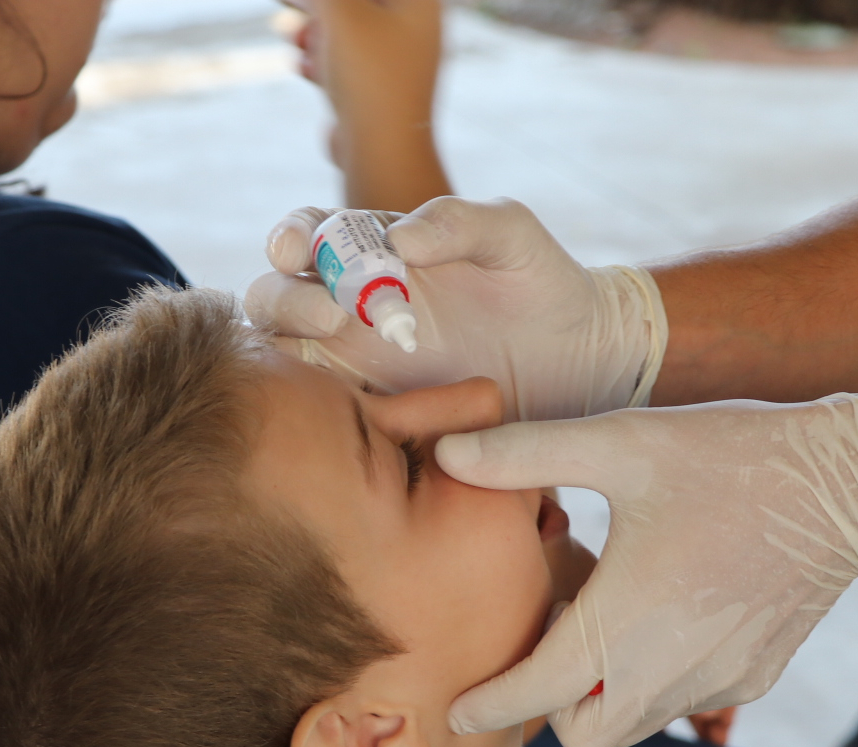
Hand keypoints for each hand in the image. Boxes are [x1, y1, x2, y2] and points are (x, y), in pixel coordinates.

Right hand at [244, 196, 666, 421]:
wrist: (582, 360)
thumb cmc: (544, 284)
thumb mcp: (511, 237)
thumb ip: (459, 221)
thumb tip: (397, 238)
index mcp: (373, 250)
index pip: (306, 234)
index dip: (291, 236)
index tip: (299, 247)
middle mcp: (351, 304)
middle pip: (276, 296)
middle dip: (283, 298)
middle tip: (328, 314)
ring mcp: (358, 363)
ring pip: (288, 357)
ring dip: (295, 352)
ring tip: (341, 353)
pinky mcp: (376, 415)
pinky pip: (328, 414)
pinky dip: (319, 408)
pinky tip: (348, 405)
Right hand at [284, 0, 448, 209]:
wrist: (381, 152)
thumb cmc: (369, 74)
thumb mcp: (341, 11)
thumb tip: (316, 1)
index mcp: (421, 3)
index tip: (314, 4)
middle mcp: (417, 31)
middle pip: (360, 7)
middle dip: (323, 9)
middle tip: (298, 7)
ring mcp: (399, 65)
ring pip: (349, 34)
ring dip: (317, 34)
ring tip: (299, 40)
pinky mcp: (379, 94)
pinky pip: (348, 66)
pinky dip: (324, 63)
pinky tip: (305, 68)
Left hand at [436, 387, 857, 746]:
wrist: (848, 483)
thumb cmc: (729, 458)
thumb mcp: (621, 443)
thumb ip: (525, 453)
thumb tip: (445, 452)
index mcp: (621, 621)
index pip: (533, 692)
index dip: (486, 706)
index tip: (457, 714)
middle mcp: (667, 670)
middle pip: (583, 736)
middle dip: (552, 708)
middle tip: (550, 644)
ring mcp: (717, 681)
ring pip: (635, 726)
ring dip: (606, 696)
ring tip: (607, 625)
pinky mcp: (755, 677)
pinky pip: (688, 706)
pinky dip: (659, 684)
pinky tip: (664, 622)